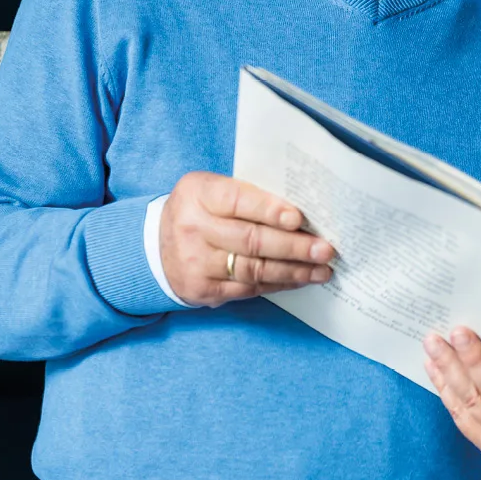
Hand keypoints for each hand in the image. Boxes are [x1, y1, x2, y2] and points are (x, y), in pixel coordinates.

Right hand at [159, 171, 335, 306]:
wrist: (155, 246)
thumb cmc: (200, 210)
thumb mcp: (212, 189)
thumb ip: (249, 194)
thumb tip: (301, 210)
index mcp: (199, 194)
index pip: (238, 200)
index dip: (270, 210)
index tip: (298, 218)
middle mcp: (193, 228)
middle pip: (251, 240)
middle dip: (294, 247)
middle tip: (326, 250)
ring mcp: (196, 263)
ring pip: (254, 269)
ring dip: (294, 270)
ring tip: (322, 269)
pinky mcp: (202, 290)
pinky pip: (248, 289)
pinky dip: (278, 284)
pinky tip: (300, 279)